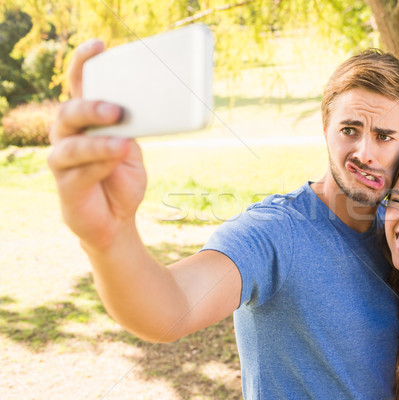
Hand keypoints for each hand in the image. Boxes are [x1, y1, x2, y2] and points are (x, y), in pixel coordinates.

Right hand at [48, 39, 146, 249]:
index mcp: (86, 120)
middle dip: (91, 108)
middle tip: (116, 110)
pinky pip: (78, 173)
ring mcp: (63, 161)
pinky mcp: (66, 186)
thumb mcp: (132, 148)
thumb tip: (147, 107)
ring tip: (122, 143)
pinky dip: (99, 166)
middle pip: (69, 112)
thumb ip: (131, 129)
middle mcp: (68, 135)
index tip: (99, 46)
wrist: (117, 219)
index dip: (84, 63)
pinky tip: (115, 162)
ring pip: (71, 145)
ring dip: (97, 143)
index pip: (80, 84)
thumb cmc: (122, 177)